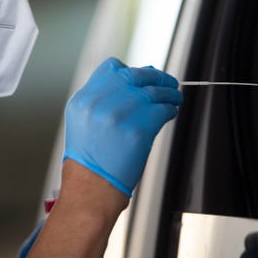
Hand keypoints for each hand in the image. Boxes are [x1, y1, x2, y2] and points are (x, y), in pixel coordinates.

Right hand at [63, 57, 182, 195]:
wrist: (92, 189)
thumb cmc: (91, 160)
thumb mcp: (85, 121)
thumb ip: (105, 98)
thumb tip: (139, 76)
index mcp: (84, 100)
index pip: (112, 68)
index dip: (131, 70)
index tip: (143, 78)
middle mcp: (98, 104)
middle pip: (135, 76)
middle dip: (156, 77)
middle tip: (167, 82)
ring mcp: (118, 116)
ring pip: (153, 92)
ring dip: (169, 93)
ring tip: (174, 98)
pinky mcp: (137, 131)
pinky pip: (162, 110)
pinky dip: (171, 110)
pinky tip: (170, 113)